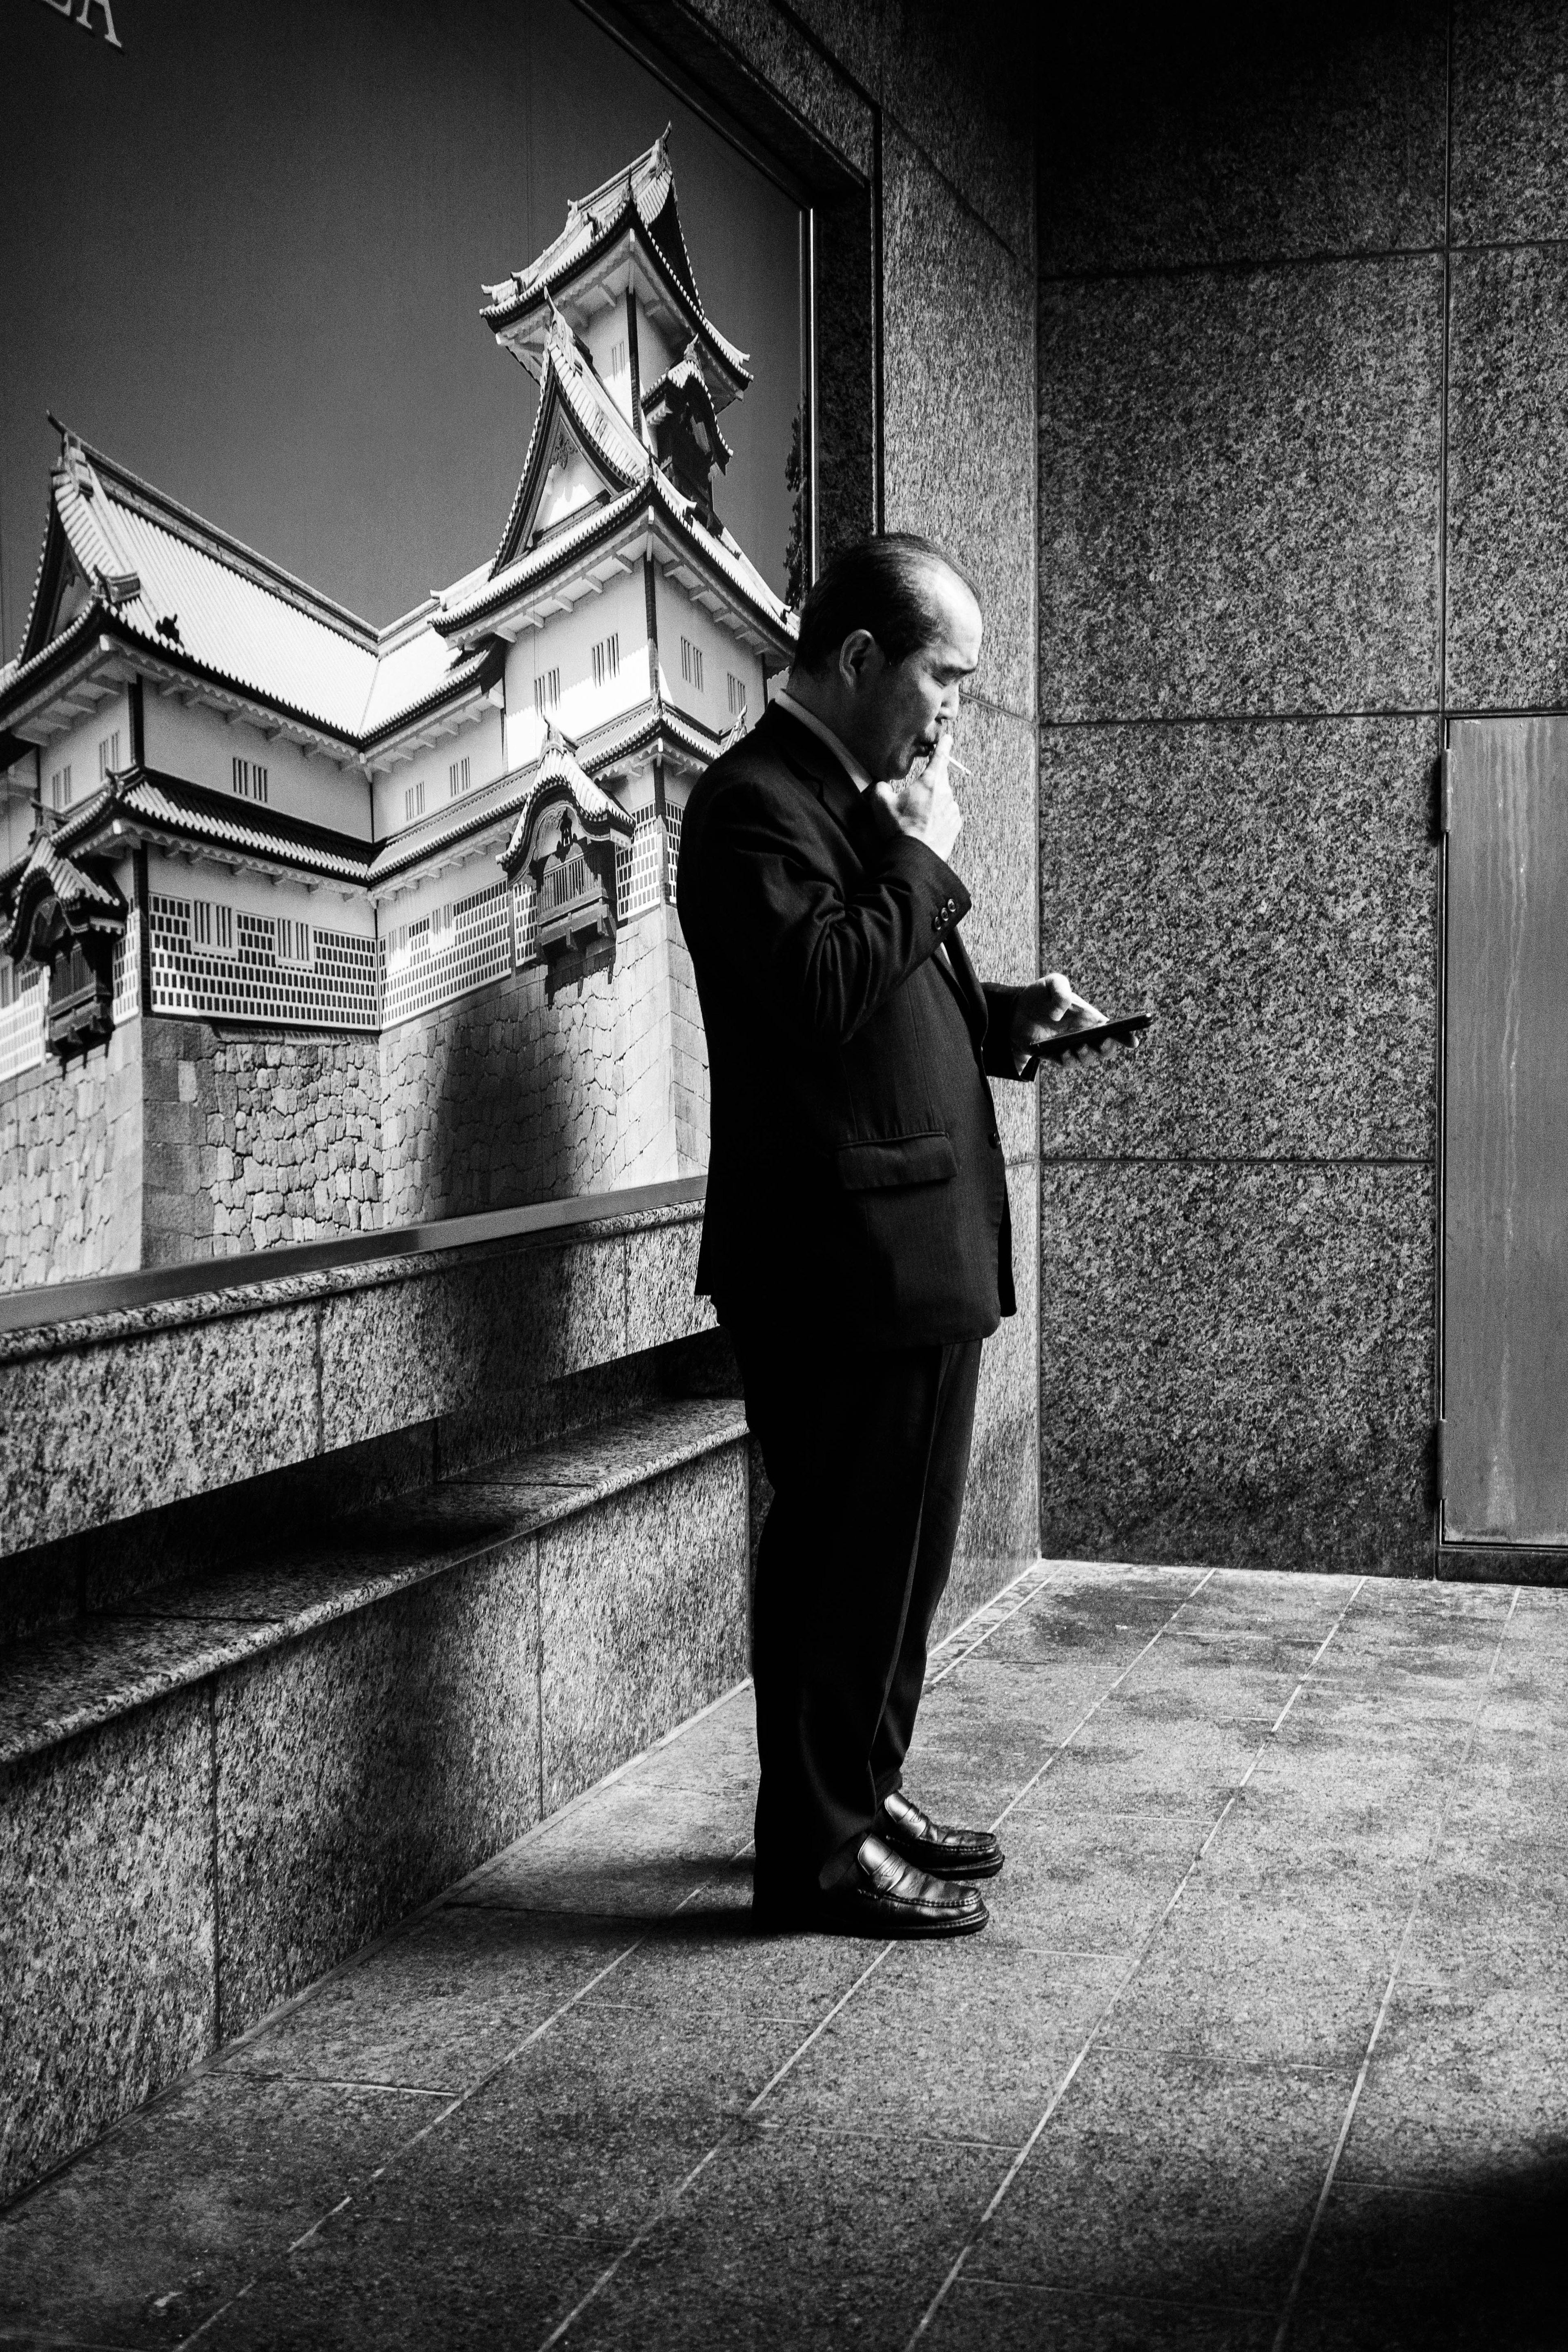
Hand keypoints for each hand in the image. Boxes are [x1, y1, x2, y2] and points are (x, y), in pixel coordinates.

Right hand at [873, 729, 961, 862]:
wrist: (915, 858)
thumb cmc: (899, 829)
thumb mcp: (880, 804)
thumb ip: (880, 787)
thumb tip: (881, 785)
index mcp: (929, 782)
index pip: (939, 757)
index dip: (943, 745)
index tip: (947, 737)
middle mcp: (945, 793)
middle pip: (940, 779)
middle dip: (930, 782)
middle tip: (916, 794)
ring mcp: (952, 810)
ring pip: (943, 799)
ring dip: (933, 803)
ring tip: (917, 818)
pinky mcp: (955, 825)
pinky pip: (947, 815)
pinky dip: (938, 818)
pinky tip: (925, 827)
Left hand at [1012, 972, 1134, 1063]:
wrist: (1014, 1010)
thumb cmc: (1040, 995)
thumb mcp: (1051, 982)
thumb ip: (1060, 990)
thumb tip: (1061, 1013)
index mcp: (1089, 1018)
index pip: (1114, 1029)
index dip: (1126, 1036)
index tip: (1133, 1041)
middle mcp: (1084, 1035)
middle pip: (1105, 1049)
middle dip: (1108, 1048)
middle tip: (1102, 1042)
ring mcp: (1070, 1047)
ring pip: (1088, 1059)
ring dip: (1087, 1055)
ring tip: (1080, 1046)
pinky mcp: (1054, 1055)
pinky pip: (1067, 1063)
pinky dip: (1068, 1059)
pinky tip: (1064, 1052)